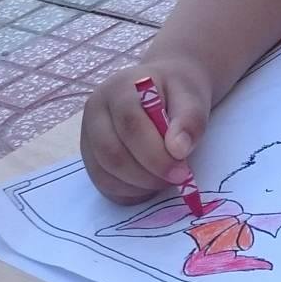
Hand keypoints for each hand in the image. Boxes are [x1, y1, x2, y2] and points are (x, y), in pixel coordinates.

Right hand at [82, 62, 211, 202]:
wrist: (164, 88)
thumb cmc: (178, 91)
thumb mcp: (193, 97)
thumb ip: (189, 120)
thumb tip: (178, 150)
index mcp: (119, 89)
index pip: (130, 127)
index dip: (156, 155)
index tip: (182, 172)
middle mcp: (95, 111)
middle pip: (112, 154)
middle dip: (147, 175)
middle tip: (177, 179)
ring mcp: (88, 135)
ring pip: (104, 174)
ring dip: (139, 186)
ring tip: (166, 179)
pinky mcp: (90, 156)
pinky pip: (103, 184)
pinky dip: (128, 192)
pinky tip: (150, 185)